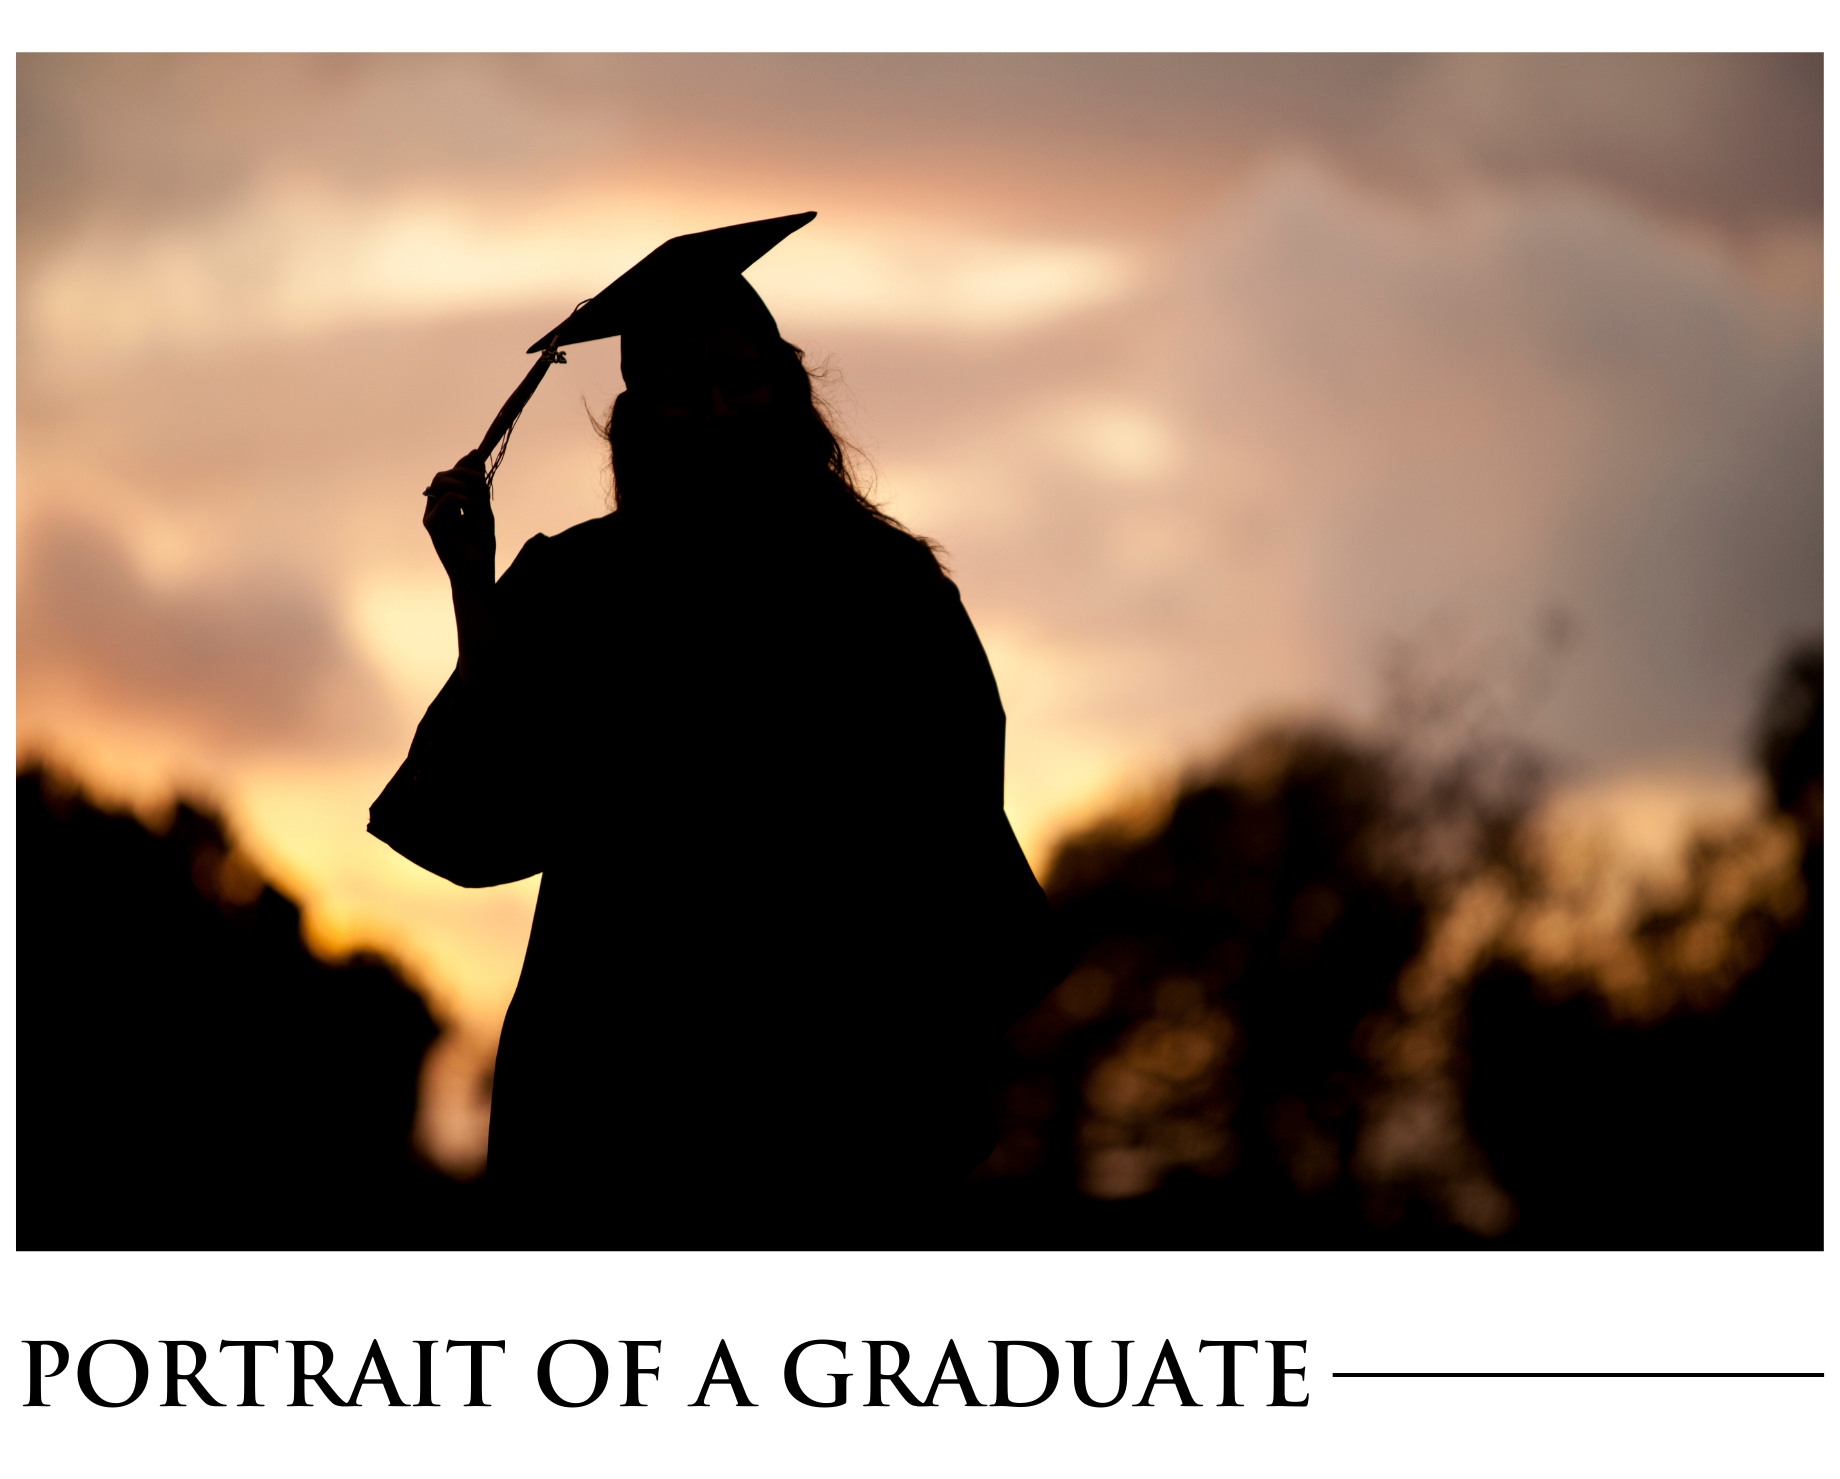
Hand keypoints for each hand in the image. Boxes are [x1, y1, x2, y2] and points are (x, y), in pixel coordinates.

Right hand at [422, 450, 493, 589]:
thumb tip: (476, 457)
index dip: (463, 464)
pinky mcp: (431, 525)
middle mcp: (437, 508)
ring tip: (476, 497)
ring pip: (439, 482)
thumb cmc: (480, 546)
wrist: (478, 572)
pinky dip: (459, 497)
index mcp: (449, 504)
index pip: (451, 476)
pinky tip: (470, 506)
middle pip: (442, 476)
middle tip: (480, 477)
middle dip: (462, 470)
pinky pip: (443, 499)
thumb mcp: (483, 511)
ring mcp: (432, 515)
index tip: (477, 453)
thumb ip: (479, 487)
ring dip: (461, 481)